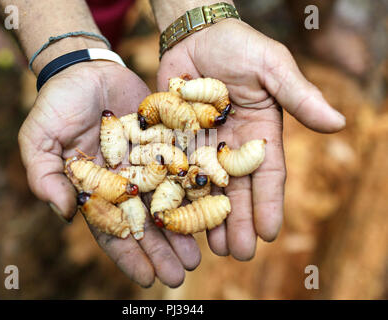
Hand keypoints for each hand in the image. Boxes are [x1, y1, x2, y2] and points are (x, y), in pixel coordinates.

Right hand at [18, 61, 199, 286]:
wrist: (85, 69)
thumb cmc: (57, 104)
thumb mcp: (39, 139)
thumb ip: (46, 176)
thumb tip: (63, 213)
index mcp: (96, 188)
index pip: (112, 229)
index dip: (129, 255)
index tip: (148, 278)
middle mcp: (125, 181)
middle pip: (146, 222)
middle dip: (162, 249)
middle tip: (181, 274)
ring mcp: (148, 163)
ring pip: (169, 201)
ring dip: (183, 228)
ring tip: (200, 253)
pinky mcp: (166, 142)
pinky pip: (184, 168)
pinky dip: (197, 189)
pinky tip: (212, 209)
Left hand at [157, 19, 345, 259]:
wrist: (197, 35)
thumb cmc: (240, 46)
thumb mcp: (273, 68)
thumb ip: (300, 96)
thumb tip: (338, 123)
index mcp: (261, 133)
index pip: (268, 175)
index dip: (268, 204)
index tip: (269, 234)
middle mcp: (233, 145)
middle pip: (237, 190)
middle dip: (238, 221)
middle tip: (237, 254)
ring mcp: (203, 144)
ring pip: (207, 188)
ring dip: (209, 218)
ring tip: (211, 247)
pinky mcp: (177, 139)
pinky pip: (178, 170)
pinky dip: (179, 194)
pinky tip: (178, 217)